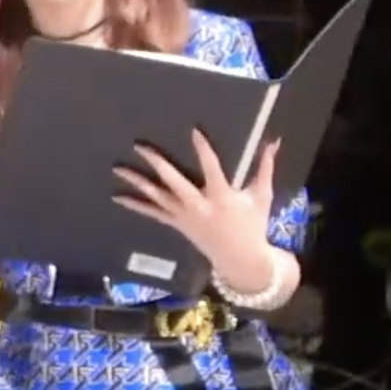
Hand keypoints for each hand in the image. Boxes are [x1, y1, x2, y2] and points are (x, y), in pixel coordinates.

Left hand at [117, 132, 282, 267]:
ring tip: (117, 168)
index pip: (211, 167)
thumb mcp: (262, 195)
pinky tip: (117, 197)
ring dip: (136, 181)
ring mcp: (184, 215)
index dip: (203, 149)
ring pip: (157, 196)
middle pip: (174, 180)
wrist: (240, 258)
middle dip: (156, 162)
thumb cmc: (253, 223)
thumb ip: (265, 167)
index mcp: (222, 196)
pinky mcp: (176, 224)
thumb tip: (272, 141)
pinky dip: (135, 205)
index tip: (193, 131)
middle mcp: (199, 205)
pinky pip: (152, 213)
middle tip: (139, 146)